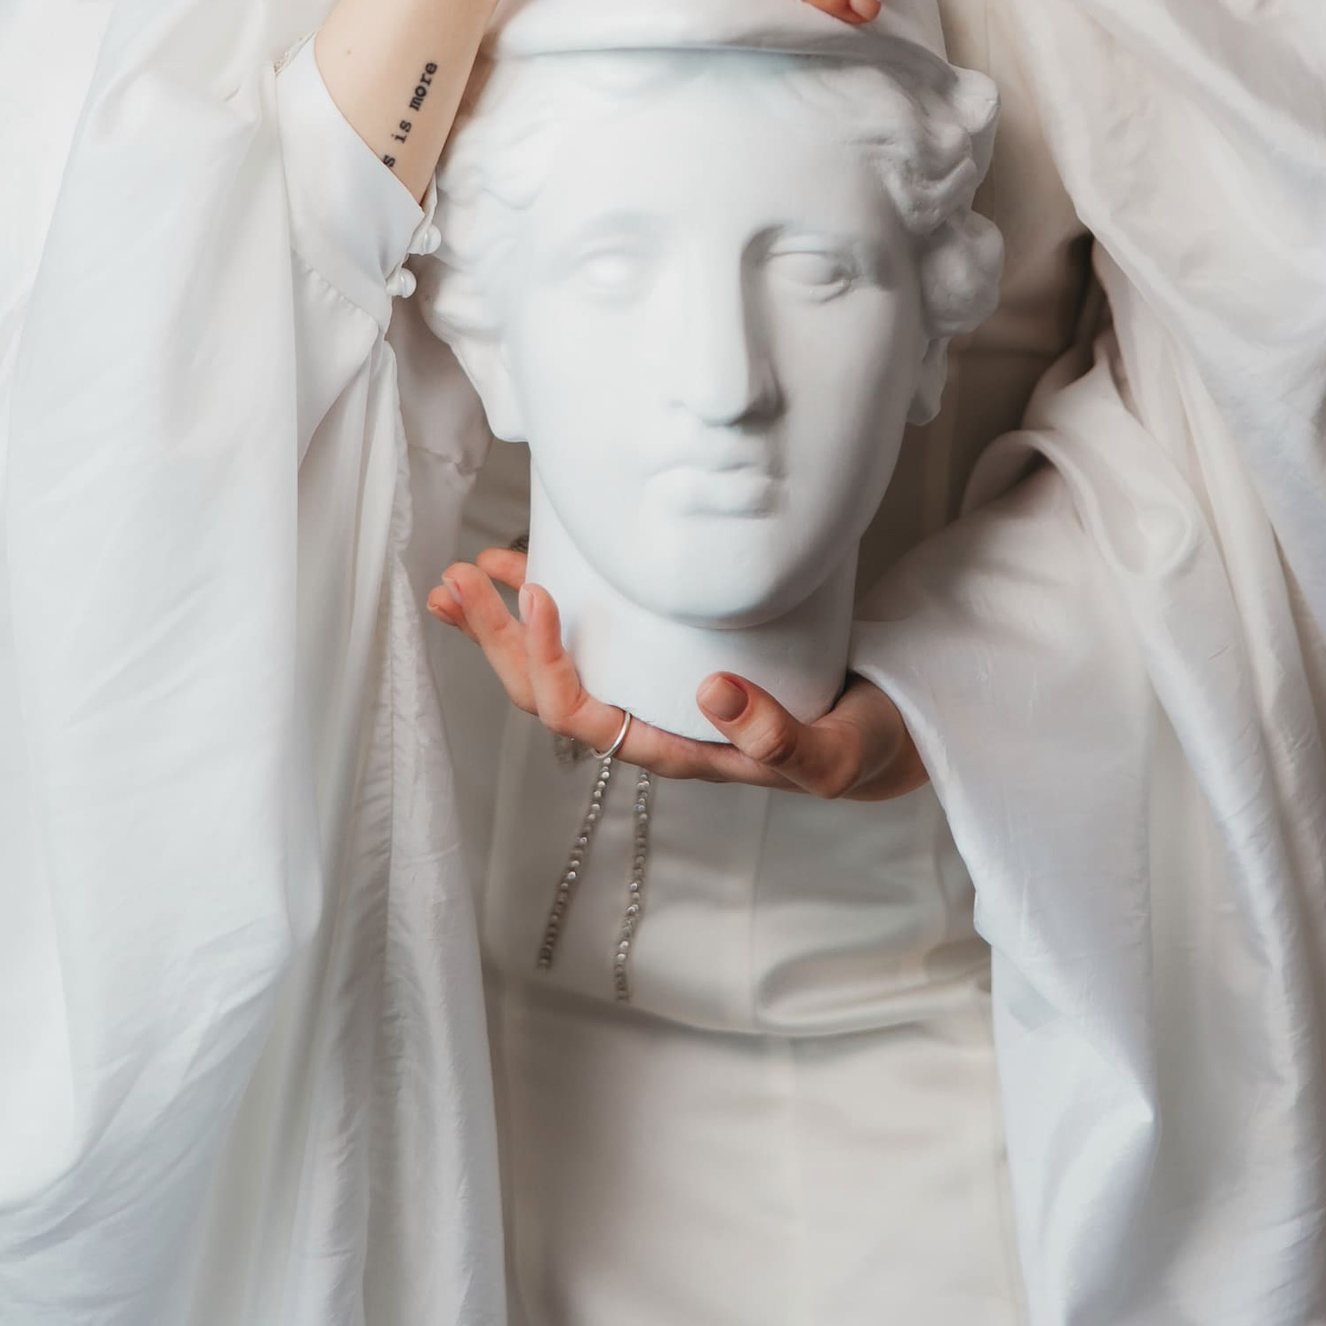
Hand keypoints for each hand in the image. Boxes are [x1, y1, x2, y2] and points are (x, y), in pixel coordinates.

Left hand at [429, 550, 928, 801]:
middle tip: (456, 583)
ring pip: (554, 666)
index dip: (550, 663)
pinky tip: (518, 570)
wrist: (869, 740)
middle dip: (496, 638)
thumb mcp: (830, 754)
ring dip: (500, 625)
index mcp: (672, 747)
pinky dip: (545, 606)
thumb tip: (714, 693)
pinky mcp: (659, 661)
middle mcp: (646, 721)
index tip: (540, 598)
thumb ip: (779, 738)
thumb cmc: (848, 747)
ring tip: (459, 580)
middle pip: (546, 692)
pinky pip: (587, 640)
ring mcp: (648, 693)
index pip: (585, 716)